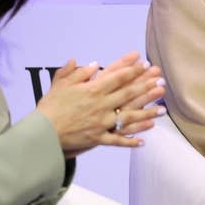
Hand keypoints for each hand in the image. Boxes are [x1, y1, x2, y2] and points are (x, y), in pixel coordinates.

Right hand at [36, 51, 165, 157]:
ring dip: (147, 113)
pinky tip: (144, 141)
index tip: (145, 63)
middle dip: (146, 87)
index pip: (117, 77)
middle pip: (128, 94)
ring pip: (129, 117)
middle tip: (161, 81)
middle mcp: (100, 105)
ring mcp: (101, 123)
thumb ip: (75, 72)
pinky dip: (130, 141)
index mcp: (92, 90)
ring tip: (163, 109)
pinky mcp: (98, 138)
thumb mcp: (60, 85)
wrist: (41, 134)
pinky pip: (117, 140)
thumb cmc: (49, 107)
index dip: (133, 69)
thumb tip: (91, 63)